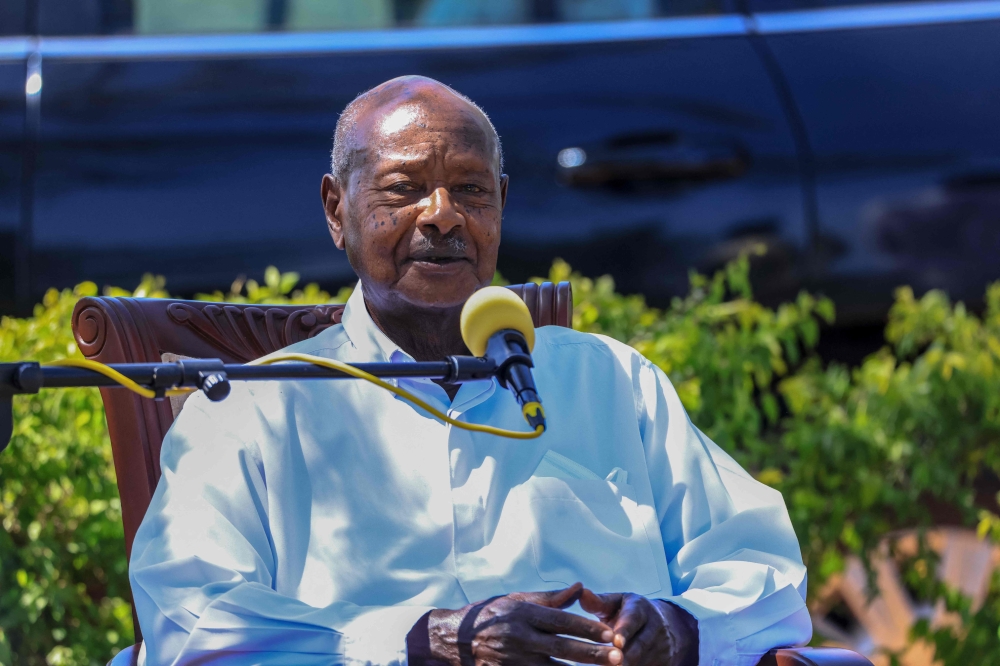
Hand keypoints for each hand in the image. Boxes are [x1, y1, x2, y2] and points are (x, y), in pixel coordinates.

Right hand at [427, 582, 623, 665]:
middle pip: (563, 648)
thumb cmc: (490, 615)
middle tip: (618, 657)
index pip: (562, 621)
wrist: (453, 640)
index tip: (612, 633)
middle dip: (592, 654)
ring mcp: (513, 661)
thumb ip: (550, 598)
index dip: (588, 628)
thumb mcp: (517, 600)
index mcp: (523, 614)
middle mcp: (519, 638)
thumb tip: (580, 588)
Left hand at [579, 590, 697, 665]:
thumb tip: (581, 592)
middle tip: (611, 663)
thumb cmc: (627, 613)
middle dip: (625, 656)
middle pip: (640, 645)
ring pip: (644, 661)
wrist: (662, 625)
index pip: (633, 620)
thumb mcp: (616, 603)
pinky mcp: (665, 662)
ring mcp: (662, 647)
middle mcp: (655, 627)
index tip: (616, 642)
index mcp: (640, 609)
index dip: (625, 631)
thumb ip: (599, 602)